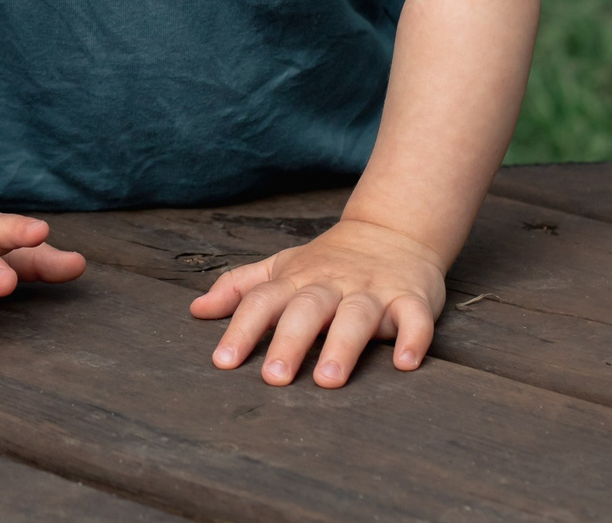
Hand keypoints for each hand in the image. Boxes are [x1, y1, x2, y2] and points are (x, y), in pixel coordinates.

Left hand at [190, 216, 444, 386]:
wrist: (392, 231)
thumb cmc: (327, 262)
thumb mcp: (281, 267)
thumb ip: (240, 288)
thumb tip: (196, 310)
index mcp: (297, 279)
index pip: (262, 302)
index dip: (241, 329)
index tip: (223, 362)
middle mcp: (332, 284)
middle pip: (307, 309)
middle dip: (289, 342)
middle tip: (273, 378)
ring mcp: (372, 290)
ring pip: (357, 315)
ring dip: (343, 345)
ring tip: (329, 379)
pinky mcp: (411, 298)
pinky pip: (415, 317)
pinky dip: (413, 338)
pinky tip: (405, 363)